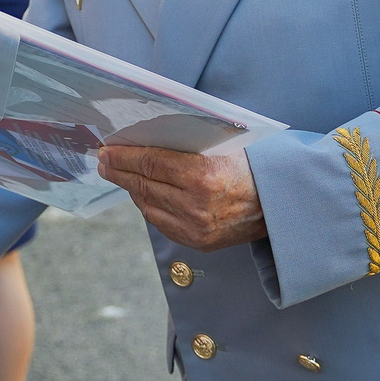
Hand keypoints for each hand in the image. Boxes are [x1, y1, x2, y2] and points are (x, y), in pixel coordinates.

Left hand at [97, 145, 268, 251]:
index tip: (107, 150)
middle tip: (104, 161)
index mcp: (203, 175)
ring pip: (147, 205)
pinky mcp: (196, 242)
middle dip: (119, 171)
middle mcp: (197, 205)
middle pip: (143, 184)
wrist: (275, 204)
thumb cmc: (246, 167)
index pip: (150, 163)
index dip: (124, 156)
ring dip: (130, 188)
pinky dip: (147, 205)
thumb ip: (183, 144)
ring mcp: (195, 227)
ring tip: (119, 175)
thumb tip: (141, 139)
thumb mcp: (219, 146)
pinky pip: (160, 222)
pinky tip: (141, 193)